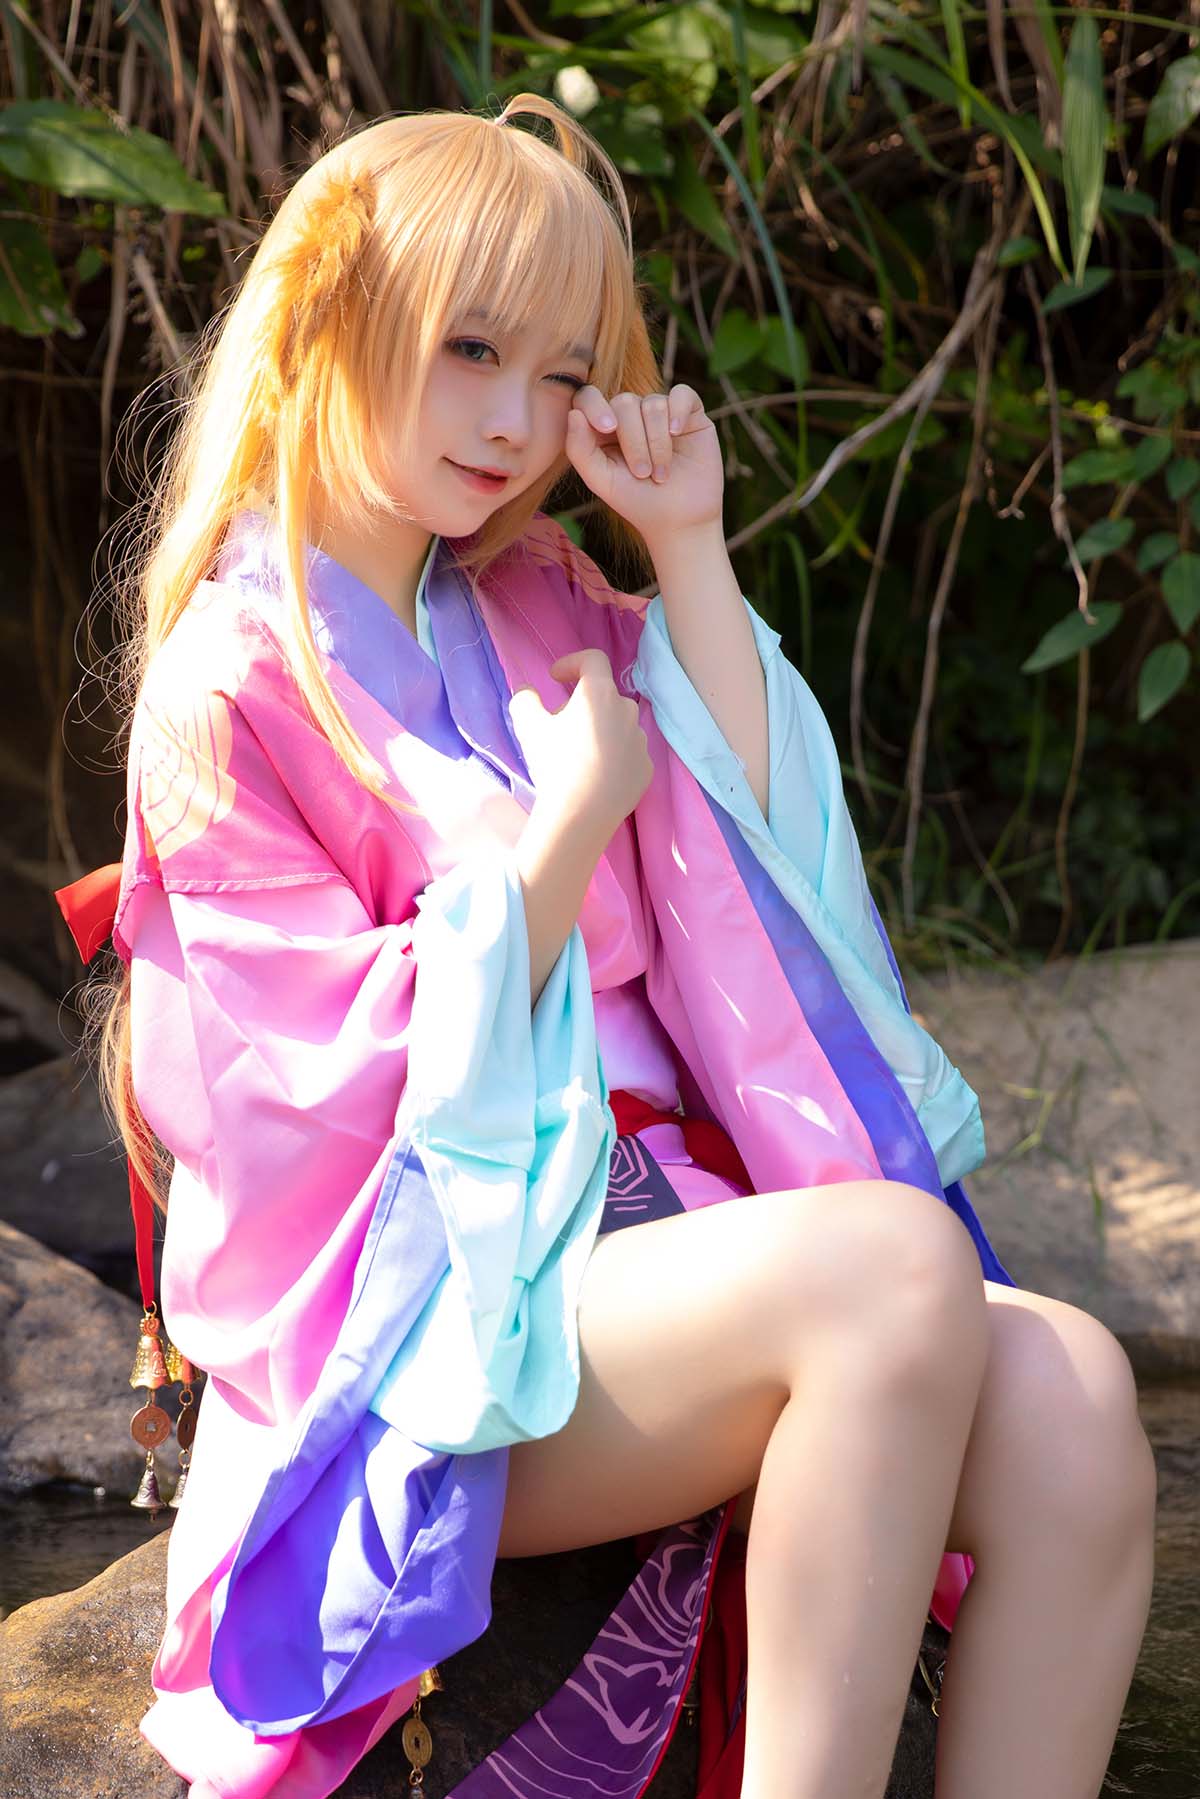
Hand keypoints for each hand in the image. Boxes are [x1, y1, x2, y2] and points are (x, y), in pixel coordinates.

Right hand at [508, 648, 651, 841]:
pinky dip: (613, 756)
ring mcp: (641, 740)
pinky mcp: (646, 767)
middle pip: (604, 696)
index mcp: (600, 694)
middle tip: (560, 726)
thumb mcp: (528, 726)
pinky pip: (627, 752)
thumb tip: (528, 692)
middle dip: (582, 704)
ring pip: (617, 725)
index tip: (556, 677)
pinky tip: (595, 776)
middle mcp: (627, 711)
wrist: (582, 814)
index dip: (572, 662)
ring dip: (599, 730)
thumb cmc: (555, 764)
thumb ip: (525, 699)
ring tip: (578, 756)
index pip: (593, 660)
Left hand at [564, 384, 723, 548]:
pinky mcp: (690, 414)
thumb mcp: (601, 481)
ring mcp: (661, 412)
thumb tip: (574, 413)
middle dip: (633, 441)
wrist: (681, 520)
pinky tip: (678, 433)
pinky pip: (682, 394)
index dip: (594, 405)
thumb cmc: (637, 502)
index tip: (607, 428)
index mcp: (603, 428)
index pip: (589, 398)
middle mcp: (631, 415)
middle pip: (624, 402)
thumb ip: (579, 449)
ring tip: (661, 474)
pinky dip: (679, 412)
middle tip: (642, 474)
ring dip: (657, 442)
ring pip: (653, 403)